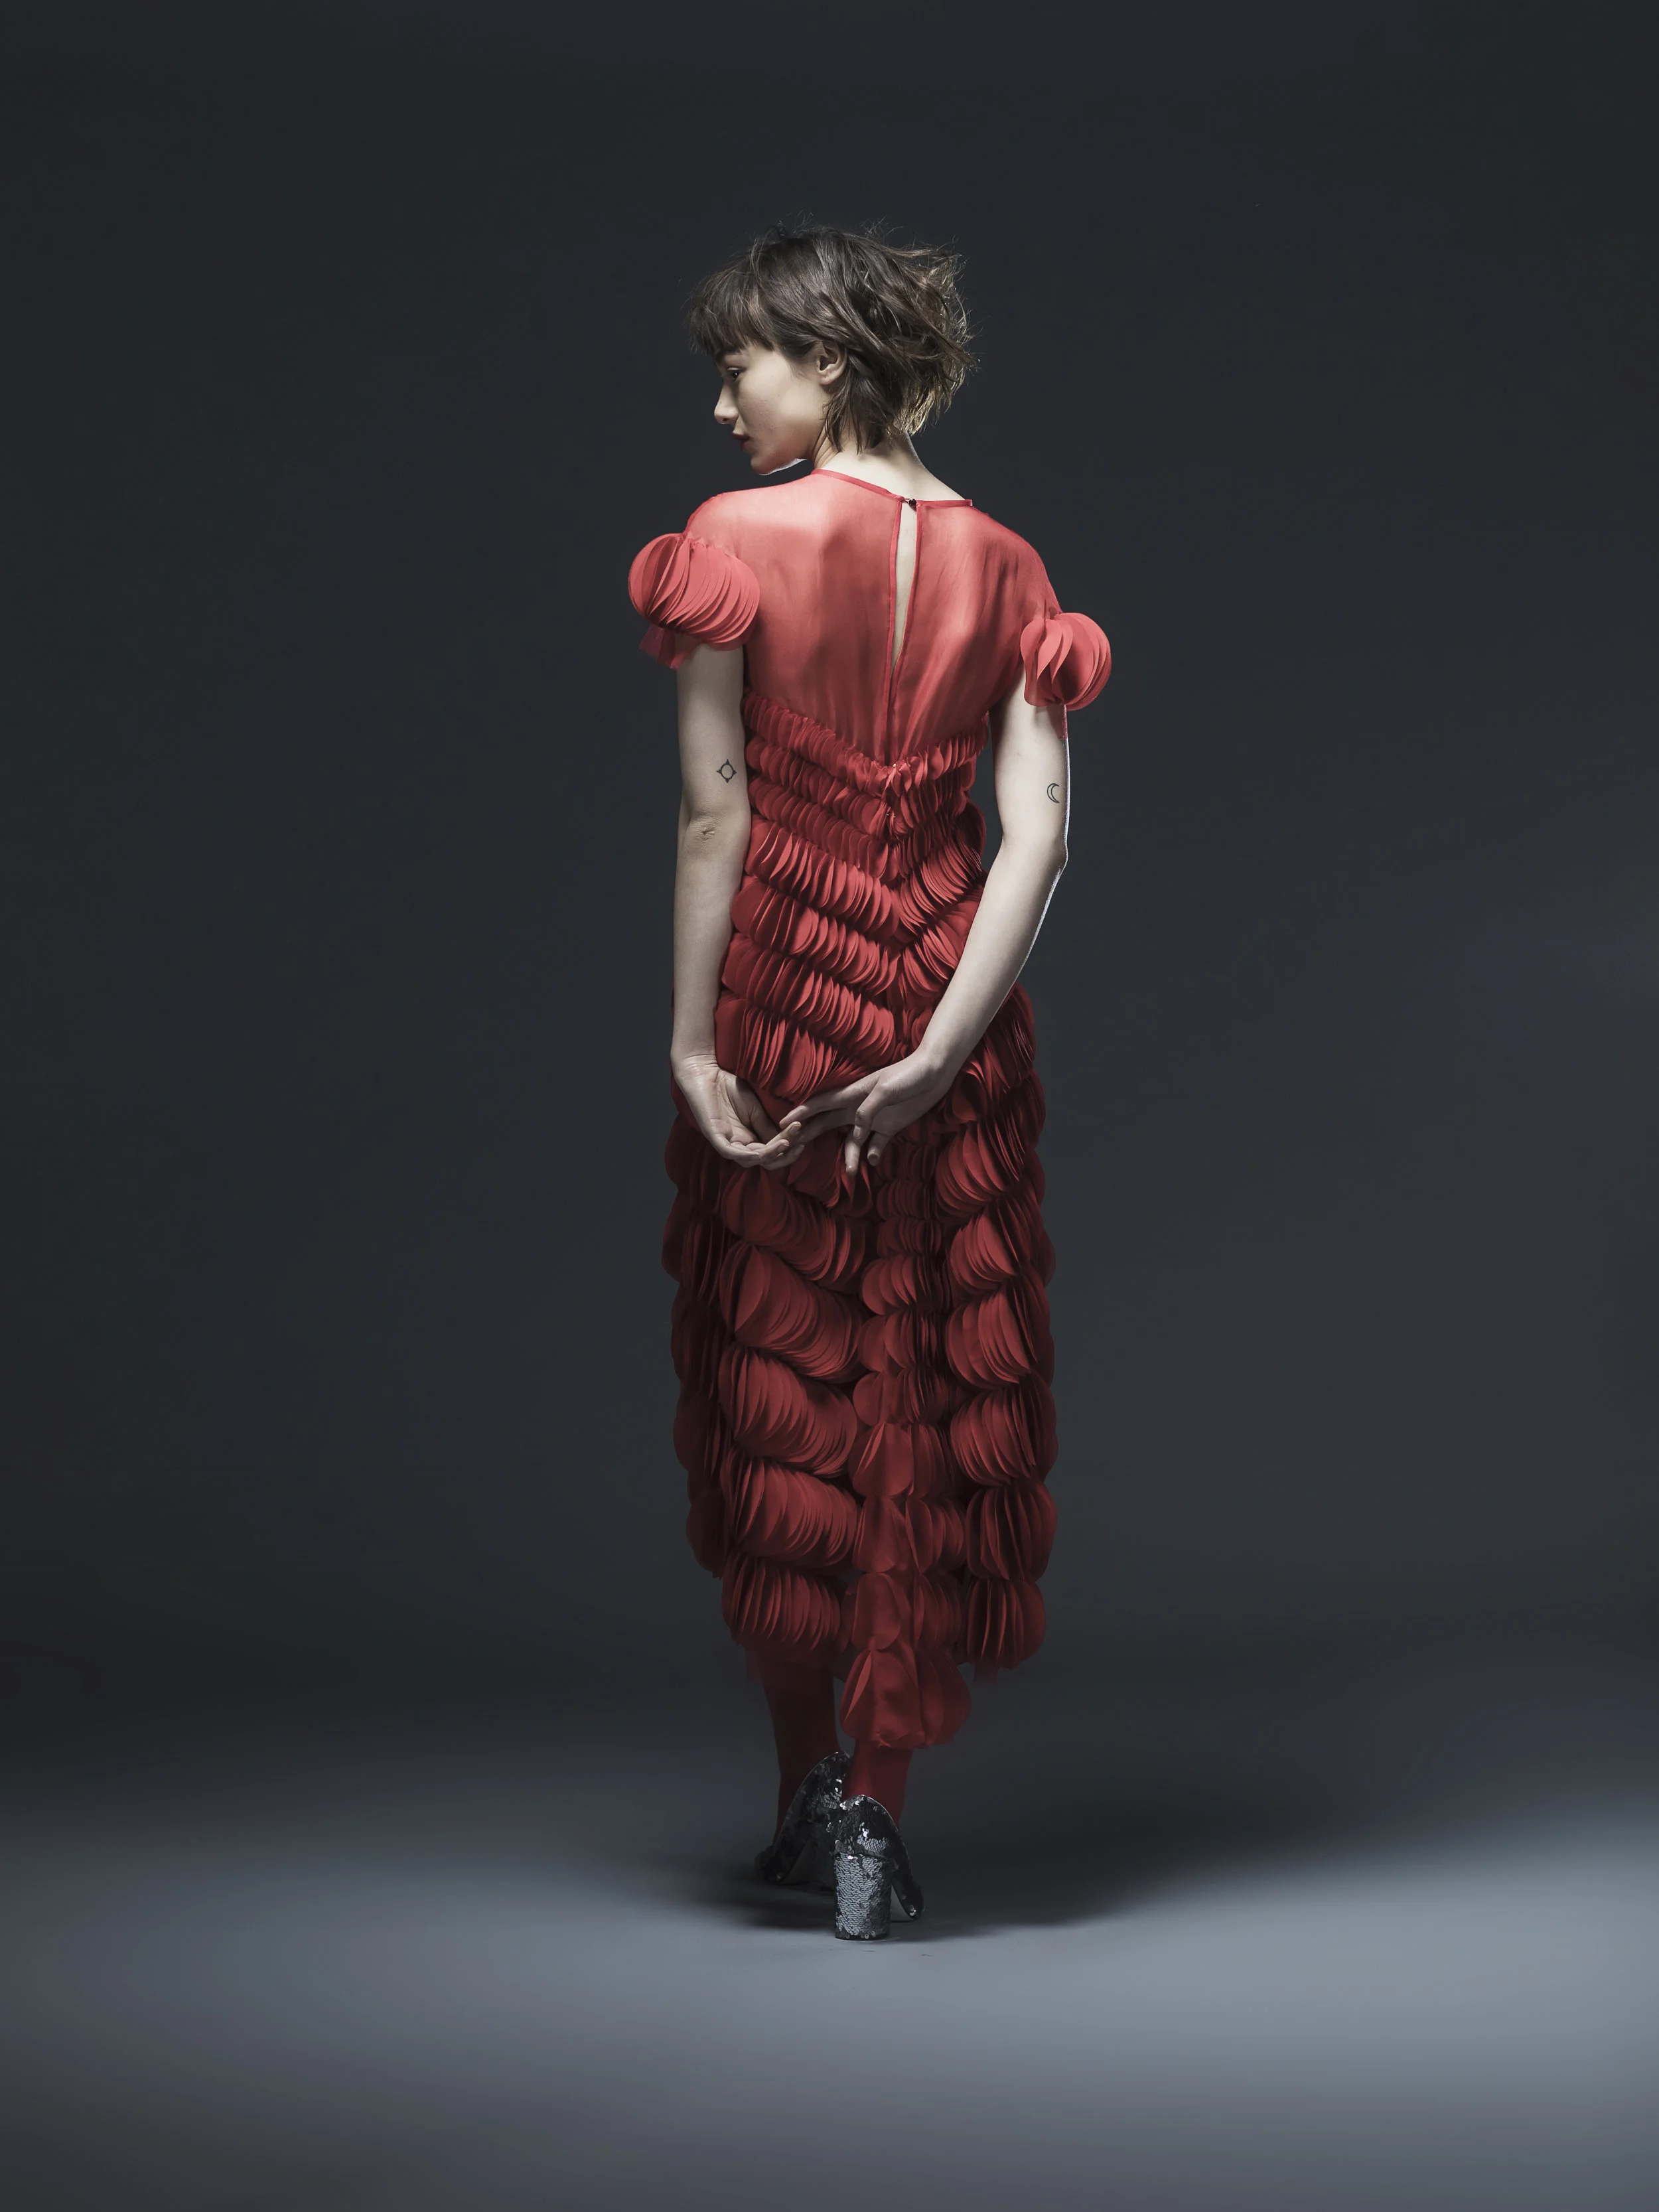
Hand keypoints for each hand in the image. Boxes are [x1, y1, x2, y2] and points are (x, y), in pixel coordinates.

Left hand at [671, 1052, 803, 1170]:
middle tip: (800, 1145)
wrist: (706, 1072)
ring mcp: (725, 1142)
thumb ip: (768, 1126)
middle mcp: (737, 1144)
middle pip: (763, 1161)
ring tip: (787, 1143)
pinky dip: (749, 1155)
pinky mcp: (714, 1136)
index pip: (770, 1152)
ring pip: (750, 1160)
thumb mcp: (756, 1109)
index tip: (803, 1135)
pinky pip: (732, 1153)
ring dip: (771, 1155)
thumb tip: (787, 1140)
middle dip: (784, 1155)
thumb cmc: (729, 1087)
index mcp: (746, 1138)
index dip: (787, 1148)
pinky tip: (764, 1151)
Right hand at [778, 1051, 957, 1175]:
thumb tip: (855, 1131)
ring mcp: (873, 1118)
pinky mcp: (890, 1127)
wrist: (934, 1074)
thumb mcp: (885, 1090)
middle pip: (828, 1123)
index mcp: (853, 1094)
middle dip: (811, 1134)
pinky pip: (875, 1144)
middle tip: (794, 1148)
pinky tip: (873, 1161)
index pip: (821, 1104)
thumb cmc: (908, 1075)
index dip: (801, 1113)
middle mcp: (859, 1108)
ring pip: (852, 1140)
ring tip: (850, 1171)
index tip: (782, 1123)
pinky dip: (872, 1154)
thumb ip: (867, 1111)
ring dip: (849, 1155)